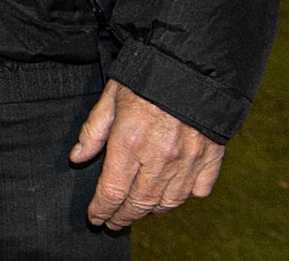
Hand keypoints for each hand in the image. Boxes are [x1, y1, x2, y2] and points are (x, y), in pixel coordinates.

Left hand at [72, 80, 225, 229]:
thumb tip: (77, 157)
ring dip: (150, 211)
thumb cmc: (147, 78)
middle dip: (123, 216)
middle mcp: (160, 158)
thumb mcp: (111, 97)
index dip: (102, 209)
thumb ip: (94, 130)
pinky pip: (196, 192)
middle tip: (113, 222)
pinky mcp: (211, 159)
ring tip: (137, 211)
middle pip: (139, 202)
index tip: (96, 217)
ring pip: (168, 202)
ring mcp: (188, 161)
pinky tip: (169, 196)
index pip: (112, 191)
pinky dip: (181, 199)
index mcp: (130, 142)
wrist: (193, 66)